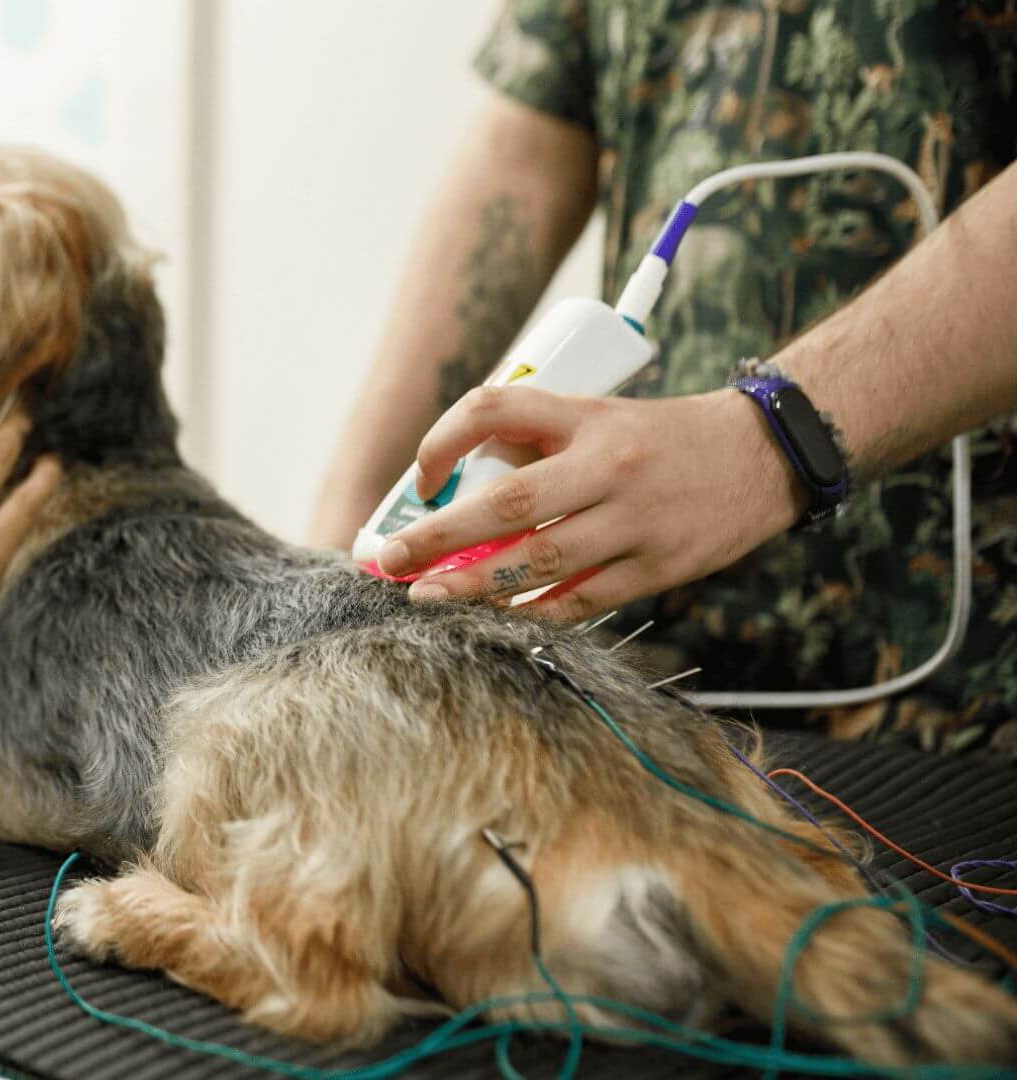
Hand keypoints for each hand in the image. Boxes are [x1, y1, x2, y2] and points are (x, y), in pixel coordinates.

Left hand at [373, 386, 805, 620]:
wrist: (764, 455)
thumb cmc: (657, 439)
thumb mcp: (595, 418)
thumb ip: (533, 445)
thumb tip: (454, 497)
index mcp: (586, 416)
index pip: (495, 409)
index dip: (443, 440)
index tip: (421, 479)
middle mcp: (607, 465)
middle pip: (508, 502)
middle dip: (439, 537)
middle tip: (389, 560)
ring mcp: (635, 520)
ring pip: (541, 562)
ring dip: (476, 585)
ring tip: (427, 599)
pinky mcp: (658, 567)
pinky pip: (582, 600)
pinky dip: (533, 612)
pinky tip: (493, 619)